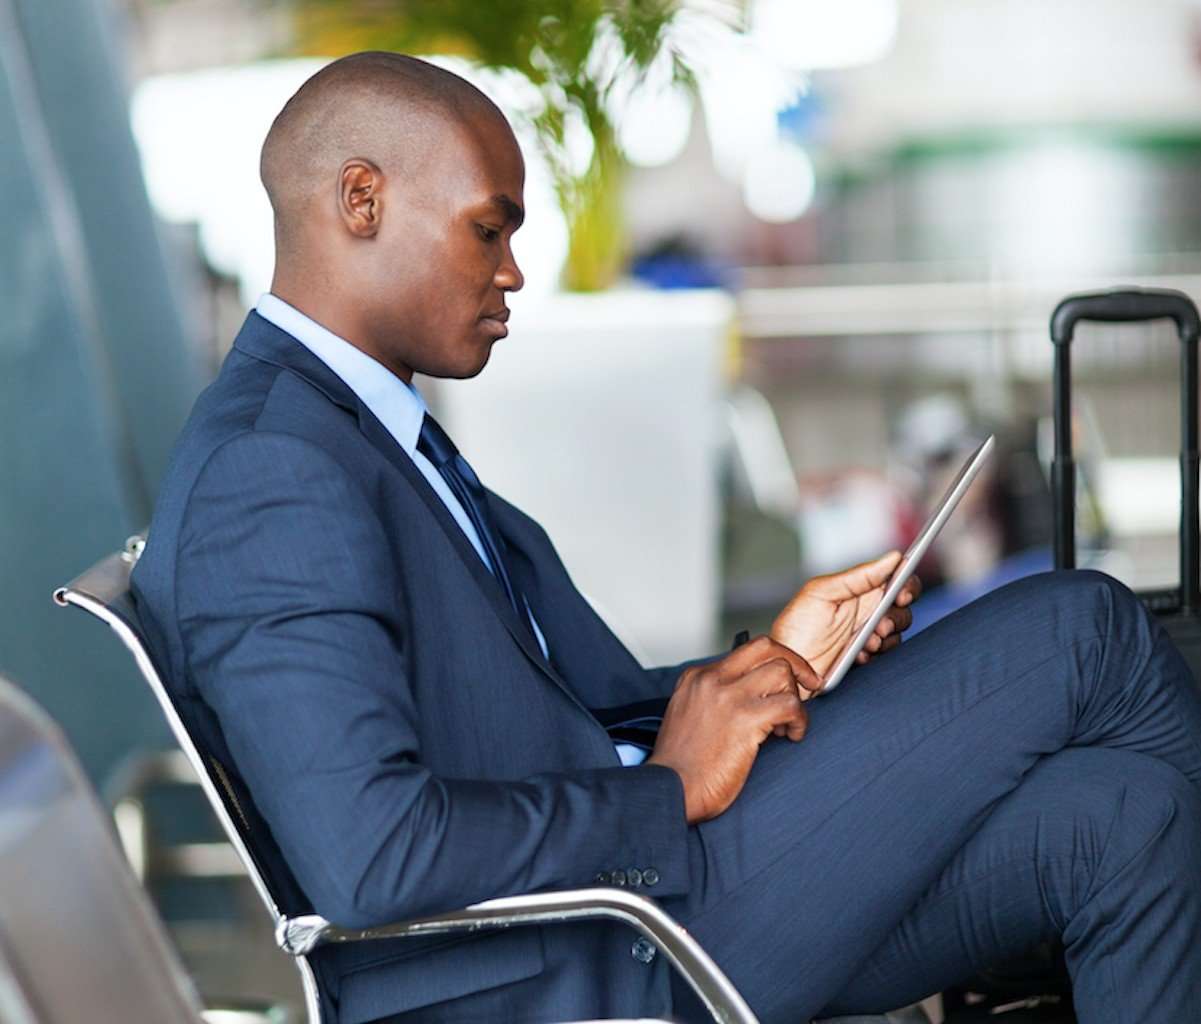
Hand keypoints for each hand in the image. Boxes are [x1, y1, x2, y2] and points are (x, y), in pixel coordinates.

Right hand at [647, 636, 820, 823]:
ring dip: (795, 696)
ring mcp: (728, 696)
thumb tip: (756, 698)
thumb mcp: (689, 716)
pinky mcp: (745, 718)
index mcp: (697, 677)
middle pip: (766, 648)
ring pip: (781, 671)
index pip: (746, 651)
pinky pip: (790, 704)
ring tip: (788, 723)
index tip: (786, 683)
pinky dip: (800, 720)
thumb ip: (715, 700)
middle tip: (810, 684)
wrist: (669, 789)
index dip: (773, 666)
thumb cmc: (681, 766)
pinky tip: (792, 735)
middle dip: (796, 664)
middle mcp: (711, 679)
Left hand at [770, 551, 921, 682]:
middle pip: (902, 607)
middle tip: (880, 625)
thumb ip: (858, 576)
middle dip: (896, 616)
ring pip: (897, 631)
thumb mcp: (821, 593)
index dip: (907, 584)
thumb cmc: (797, 627)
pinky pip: (888, 653)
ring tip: (866, 642)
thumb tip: (892, 558)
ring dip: (886, 636)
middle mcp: (867, 609)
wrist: (789, 667)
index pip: (895, 579)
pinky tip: (859, 655)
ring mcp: (869, 633)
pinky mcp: (869, 655)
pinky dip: (878, 654)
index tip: (901, 594)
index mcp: (858, 589)